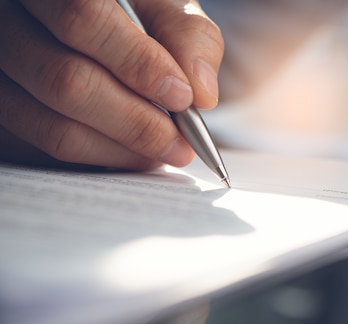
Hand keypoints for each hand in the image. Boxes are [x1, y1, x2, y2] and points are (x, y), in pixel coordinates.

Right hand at [0, 0, 222, 168]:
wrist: (100, 24)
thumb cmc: (133, 14)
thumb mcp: (164, 8)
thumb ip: (188, 38)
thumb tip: (201, 94)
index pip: (84, 19)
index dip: (138, 64)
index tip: (183, 98)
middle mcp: (12, 24)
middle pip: (65, 82)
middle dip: (136, 123)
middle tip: (181, 144)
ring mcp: (1, 71)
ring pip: (52, 126)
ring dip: (120, 150)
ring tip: (164, 151)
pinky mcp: (6, 110)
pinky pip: (48, 152)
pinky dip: (100, 159)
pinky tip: (133, 154)